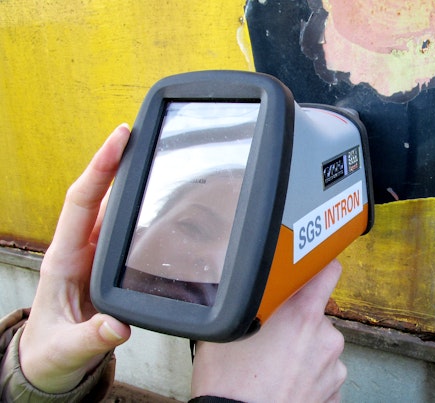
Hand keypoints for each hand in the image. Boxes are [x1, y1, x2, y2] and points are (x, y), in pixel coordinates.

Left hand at [19, 124, 131, 392]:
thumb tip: (117, 326)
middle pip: (95, 194)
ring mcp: (92, 254)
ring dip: (124, 177)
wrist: (52, 359)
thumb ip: (91, 338)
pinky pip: (120, 224)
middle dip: (113, 160)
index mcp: (64, 260)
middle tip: (138, 132)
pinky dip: (134, 203)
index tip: (119, 140)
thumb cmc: (52, 351)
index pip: (81, 203)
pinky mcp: (105, 262)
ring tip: (148, 151)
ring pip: (108, 206)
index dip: (100, 169)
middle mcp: (78, 250)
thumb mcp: (68, 349)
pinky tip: (151, 193)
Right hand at [191, 260, 346, 402]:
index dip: (320, 266)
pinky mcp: (334, 392)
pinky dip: (308, 376)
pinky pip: (322, 374)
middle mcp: (325, 338)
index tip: (314, 266)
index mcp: (303, 315)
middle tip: (272, 337)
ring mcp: (333, 368)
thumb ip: (243, 304)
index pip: (327, 271)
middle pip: (316, 315)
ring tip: (275, 367)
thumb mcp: (225, 332)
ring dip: (304, 351)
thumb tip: (236, 289)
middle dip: (298, 322)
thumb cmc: (230, 386)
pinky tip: (283, 383)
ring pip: (319, 347)